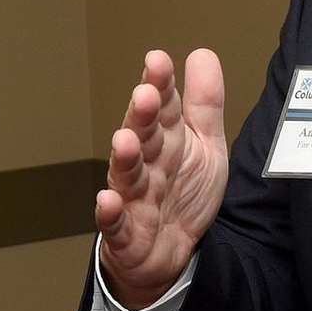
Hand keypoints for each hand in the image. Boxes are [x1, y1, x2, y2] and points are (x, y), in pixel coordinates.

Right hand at [94, 48, 228, 309]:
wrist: (169, 256)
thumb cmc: (182, 195)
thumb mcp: (205, 146)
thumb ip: (204, 103)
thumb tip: (201, 54)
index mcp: (165, 140)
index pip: (163, 107)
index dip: (161, 84)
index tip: (159, 60)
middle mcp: (146, 165)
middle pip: (143, 136)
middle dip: (143, 115)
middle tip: (145, 92)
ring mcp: (133, 199)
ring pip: (127, 175)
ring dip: (125, 158)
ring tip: (125, 139)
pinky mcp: (125, 235)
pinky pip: (115, 224)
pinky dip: (109, 214)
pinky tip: (107, 200)